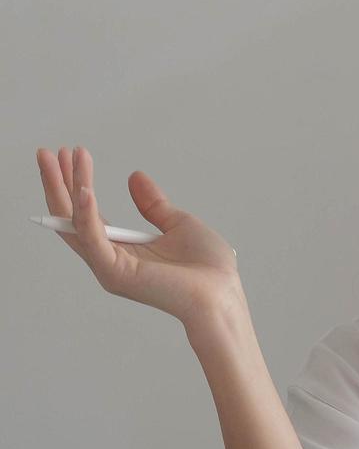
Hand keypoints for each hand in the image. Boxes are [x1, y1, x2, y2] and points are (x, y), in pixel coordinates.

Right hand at [35, 146, 242, 328]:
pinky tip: (83, 188)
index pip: (87, 214)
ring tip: (61, 157)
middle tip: (46, 152)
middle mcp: (109, 259)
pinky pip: (94, 238)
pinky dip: (86, 212)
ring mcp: (109, 267)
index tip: (74, 155)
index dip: (76, 184)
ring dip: (67, 187)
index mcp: (122, 249)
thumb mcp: (178, 223)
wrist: (223, 295)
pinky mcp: (116, 272)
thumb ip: (152, 204)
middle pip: (70, 217)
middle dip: (57, 183)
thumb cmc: (208, 270)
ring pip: (75, 223)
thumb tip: (134, 176)